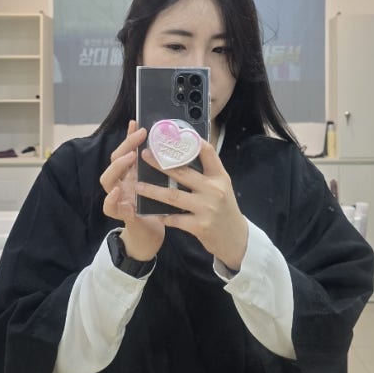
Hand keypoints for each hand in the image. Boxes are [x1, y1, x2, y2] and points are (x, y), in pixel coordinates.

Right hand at [99, 121, 164, 260]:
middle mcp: (122, 183)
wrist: (152, 235)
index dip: (129, 137)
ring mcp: (119, 198)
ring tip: (129, 159)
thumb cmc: (158, 206)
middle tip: (139, 137)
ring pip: (107, 180)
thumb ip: (162, 167)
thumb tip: (174, 144)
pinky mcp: (122, 215)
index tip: (138, 123)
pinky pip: (110, 207)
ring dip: (117, 168)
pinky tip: (119, 193)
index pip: (126, 150)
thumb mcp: (161, 183)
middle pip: (115, 160)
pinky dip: (112, 200)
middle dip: (125, 146)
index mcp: (132, 174)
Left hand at [136, 140, 247, 270]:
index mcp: (219, 176)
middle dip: (160, 163)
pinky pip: (176, 219)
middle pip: (183, 172)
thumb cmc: (225, 209)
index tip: (173, 134)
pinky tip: (154, 214)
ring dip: (153, 191)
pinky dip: (164, 216)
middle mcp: (214, 189)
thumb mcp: (222, 186)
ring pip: (174, 196)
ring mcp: (207, 208)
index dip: (190, 141)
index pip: (207, 152)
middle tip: (144, 155)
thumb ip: (207, 172)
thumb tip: (186, 152)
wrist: (235, 238)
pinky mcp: (200, 226)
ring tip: (138, 186)